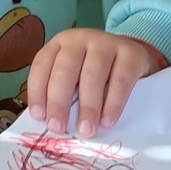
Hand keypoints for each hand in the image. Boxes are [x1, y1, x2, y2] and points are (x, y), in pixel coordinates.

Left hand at [26, 30, 164, 137]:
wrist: (133, 56)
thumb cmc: (96, 73)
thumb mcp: (75, 77)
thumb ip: (63, 94)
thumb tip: (52, 124)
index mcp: (60, 44)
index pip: (42, 64)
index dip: (37, 91)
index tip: (39, 117)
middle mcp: (81, 39)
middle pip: (65, 69)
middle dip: (59, 101)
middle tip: (58, 127)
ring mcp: (107, 43)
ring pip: (92, 74)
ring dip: (88, 106)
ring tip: (86, 130)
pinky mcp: (131, 53)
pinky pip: (120, 80)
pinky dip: (113, 103)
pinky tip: (108, 121)